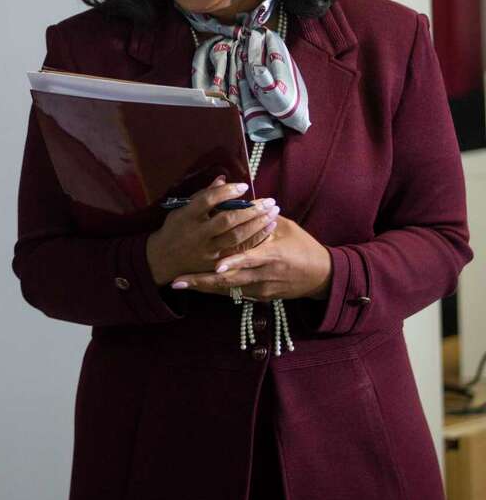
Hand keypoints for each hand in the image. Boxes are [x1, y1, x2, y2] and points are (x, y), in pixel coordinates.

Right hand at [145, 177, 279, 284]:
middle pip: (227, 220)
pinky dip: (256, 239)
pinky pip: (239, 251)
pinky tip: (268, 229)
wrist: (161, 259)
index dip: (227, 192)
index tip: (243, 186)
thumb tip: (223, 180)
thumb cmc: (173, 229)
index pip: (208, 200)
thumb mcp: (181, 209)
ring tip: (273, 213)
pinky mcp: (214, 263)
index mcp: (186, 216)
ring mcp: (206, 250)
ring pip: (236, 236)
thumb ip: (202, 196)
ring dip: (258, 224)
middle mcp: (196, 233)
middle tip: (269, 201)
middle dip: (251, 210)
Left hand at [169, 215, 332, 300]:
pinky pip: (235, 293)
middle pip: (231, 281)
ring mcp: (262, 289)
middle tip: (177, 281)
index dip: (232, 263)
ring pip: (229, 289)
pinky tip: (197, 286)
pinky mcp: (261, 297)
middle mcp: (266, 275)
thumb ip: (260, 218)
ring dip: (204, 287)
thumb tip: (237, 202)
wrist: (322, 276)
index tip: (213, 266)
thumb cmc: (303, 246)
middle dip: (202, 282)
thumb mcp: (285, 228)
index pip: (251, 259)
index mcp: (274, 255)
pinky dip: (217, 289)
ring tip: (180, 284)